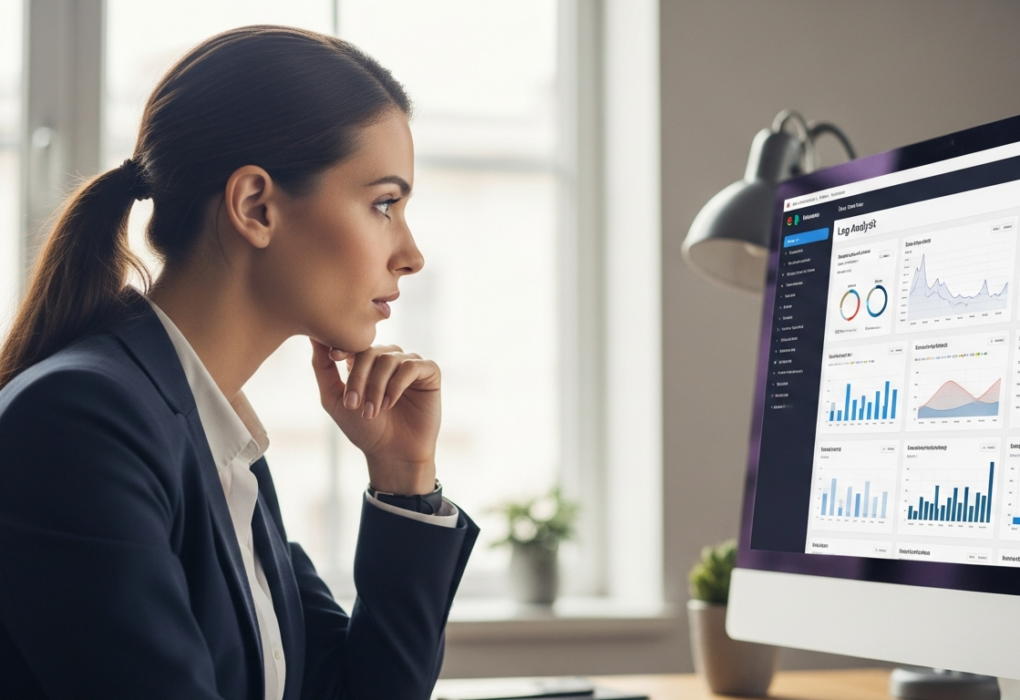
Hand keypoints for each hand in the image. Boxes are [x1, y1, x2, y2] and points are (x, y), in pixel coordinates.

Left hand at [310, 339, 440, 494]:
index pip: (355, 344)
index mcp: (368, 362)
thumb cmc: (364, 429)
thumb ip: (323, 368)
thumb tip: (314, 338)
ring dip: (377, 386)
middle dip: (359, 377)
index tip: (333, 357)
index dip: (344, 347)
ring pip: (390, 359)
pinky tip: (390, 404)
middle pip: (371, 351)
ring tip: (372, 411)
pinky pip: (412, 366)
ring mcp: (410, 364)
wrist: (392, 454)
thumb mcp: (334, 399)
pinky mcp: (430, 373)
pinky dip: (397, 384)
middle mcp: (390, 359)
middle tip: (353, 405)